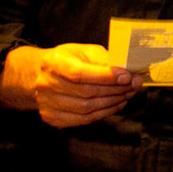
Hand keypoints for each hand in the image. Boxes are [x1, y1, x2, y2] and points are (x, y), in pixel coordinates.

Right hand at [0, 43, 140, 127]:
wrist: (38, 75)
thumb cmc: (66, 60)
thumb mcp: (83, 51)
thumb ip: (103, 59)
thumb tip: (127, 69)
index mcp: (53, 63)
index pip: (80, 74)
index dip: (106, 76)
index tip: (127, 76)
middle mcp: (47, 85)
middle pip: (86, 93)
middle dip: (115, 90)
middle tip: (134, 85)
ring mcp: (47, 105)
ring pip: (87, 109)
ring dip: (113, 102)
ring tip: (128, 94)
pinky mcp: (52, 118)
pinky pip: (84, 120)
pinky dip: (104, 113)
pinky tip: (116, 104)